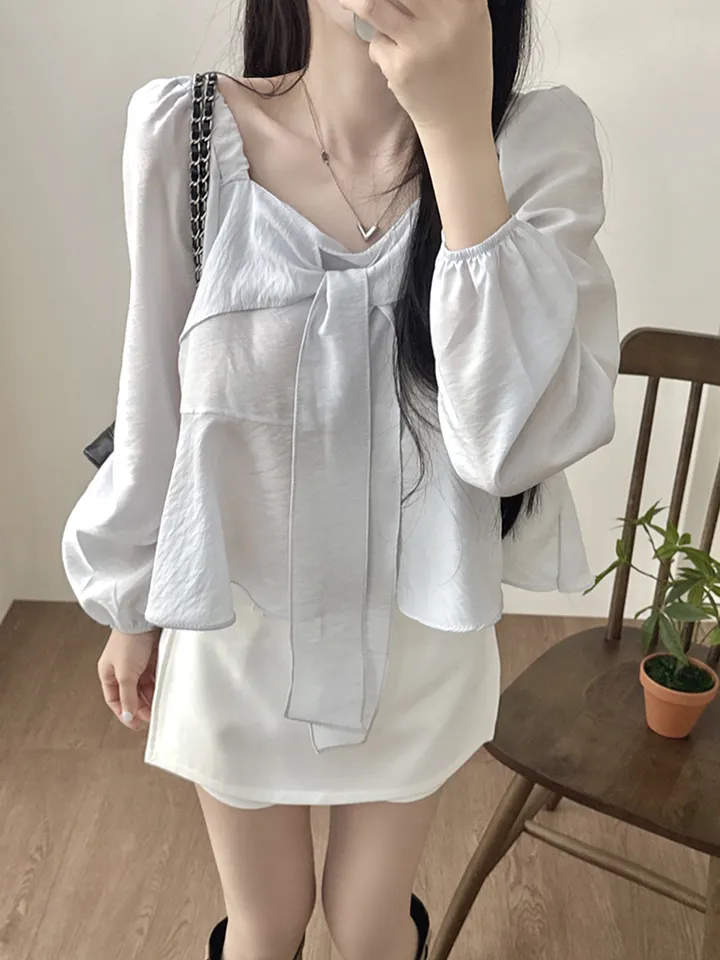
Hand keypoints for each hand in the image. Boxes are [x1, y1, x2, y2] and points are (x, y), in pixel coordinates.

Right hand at [98, 628, 159, 730]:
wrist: (143, 618)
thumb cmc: (129, 642)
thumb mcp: (126, 674)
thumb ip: (127, 697)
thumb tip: (127, 717)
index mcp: (108, 673)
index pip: (114, 699)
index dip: (124, 713)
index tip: (136, 725)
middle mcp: (120, 669)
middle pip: (130, 694)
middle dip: (140, 706)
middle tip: (152, 717)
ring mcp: (136, 663)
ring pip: (143, 687)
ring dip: (150, 697)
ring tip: (160, 707)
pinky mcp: (149, 657)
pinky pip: (153, 677)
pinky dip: (157, 685)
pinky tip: (164, 693)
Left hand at [341, 0, 493, 133]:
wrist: (459, 120)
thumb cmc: (464, 68)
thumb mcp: (472, 22)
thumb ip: (452, 0)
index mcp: (468, 3)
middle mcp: (446, 17)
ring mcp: (421, 42)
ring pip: (372, 4)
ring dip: (355, 1)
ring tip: (348, 2)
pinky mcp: (401, 66)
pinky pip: (377, 43)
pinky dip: (381, 49)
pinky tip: (397, 63)